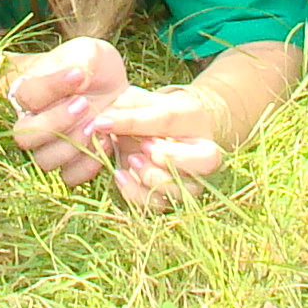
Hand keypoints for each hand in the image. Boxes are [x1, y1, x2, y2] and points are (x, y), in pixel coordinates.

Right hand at [0, 37, 129, 184]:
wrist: (114, 88)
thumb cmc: (95, 67)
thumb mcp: (90, 53)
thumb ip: (81, 60)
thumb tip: (77, 76)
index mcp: (31, 93)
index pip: (27, 96)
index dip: (51, 87)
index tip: (78, 74)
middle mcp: (34, 124)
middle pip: (26, 136)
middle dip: (56, 122)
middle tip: (84, 104)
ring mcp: (51, 148)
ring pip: (45, 160)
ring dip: (72, 145)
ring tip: (98, 125)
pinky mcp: (72, 164)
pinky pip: (69, 177)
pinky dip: (87, 165)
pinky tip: (106, 142)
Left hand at [82, 85, 227, 208]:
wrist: (165, 133)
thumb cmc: (151, 113)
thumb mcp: (141, 103)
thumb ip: (126, 108)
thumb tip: (102, 120)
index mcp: (194, 119)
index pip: (168, 120)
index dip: (133, 122)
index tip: (103, 122)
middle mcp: (203, 152)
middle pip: (204, 160)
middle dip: (169, 156)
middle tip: (143, 146)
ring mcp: (193, 179)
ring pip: (182, 188)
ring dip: (151, 176)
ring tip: (131, 159)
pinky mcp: (174, 197)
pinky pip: (159, 204)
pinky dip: (135, 193)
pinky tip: (120, 175)